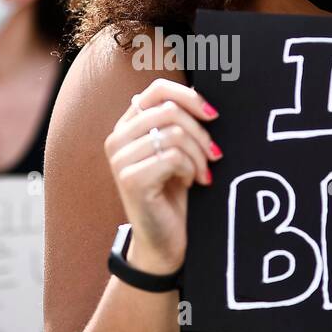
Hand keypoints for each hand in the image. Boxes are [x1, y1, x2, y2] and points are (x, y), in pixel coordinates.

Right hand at [103, 79, 221, 275]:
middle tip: (214, 155)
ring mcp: (120, 159)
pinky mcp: (131, 178)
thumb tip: (204, 99)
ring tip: (202, 173)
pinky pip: (173, 157)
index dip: (189, 95)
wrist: (164, 242)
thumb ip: (180, 124)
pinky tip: (190, 183)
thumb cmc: (174, 195)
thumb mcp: (177, 152)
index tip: (213, 114)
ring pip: (174, 133)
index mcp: (127, 126)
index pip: (157, 89)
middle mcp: (117, 138)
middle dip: (201, 133)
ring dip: (198, 154)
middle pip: (170, 110)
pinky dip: (190, 169)